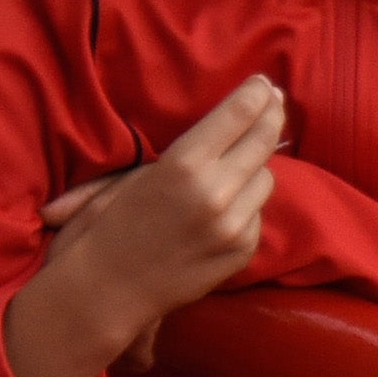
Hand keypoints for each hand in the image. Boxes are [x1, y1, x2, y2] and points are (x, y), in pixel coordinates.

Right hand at [0, 79, 281, 376]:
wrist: (103, 291)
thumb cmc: (106, 224)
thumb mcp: (134, 173)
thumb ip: (189, 147)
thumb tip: (240, 113)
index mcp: (184, 165)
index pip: (241, 114)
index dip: (258, 94)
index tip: (263, 85)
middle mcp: (216, 193)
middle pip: (266, 139)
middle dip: (272, 116)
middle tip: (273, 102)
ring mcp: (233, 227)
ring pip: (266, 178)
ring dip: (253, 168)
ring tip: (232, 167)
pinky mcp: (241, 253)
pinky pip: (257, 214)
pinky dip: (245, 207)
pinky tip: (220, 210)